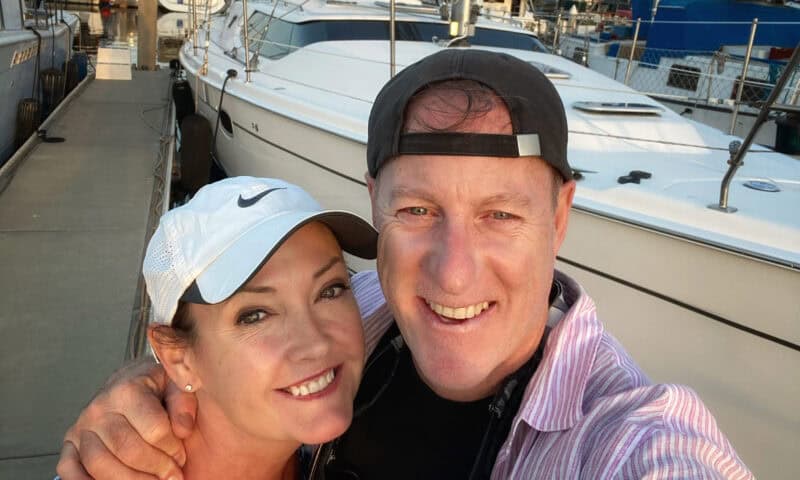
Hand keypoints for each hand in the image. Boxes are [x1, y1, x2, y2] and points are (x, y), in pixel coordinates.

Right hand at [56, 357, 197, 479]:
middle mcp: (99, 408)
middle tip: (172, 475)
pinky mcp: (71, 442)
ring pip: (99, 464)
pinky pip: (69, 468)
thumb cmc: (155, 386)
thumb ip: (184, 403)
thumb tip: (183, 430)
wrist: (129, 379)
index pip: (154, 429)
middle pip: (127, 450)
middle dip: (155, 468)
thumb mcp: (176, 384)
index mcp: (128, 390)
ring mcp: (81, 427)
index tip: (182, 456)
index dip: (173, 449)